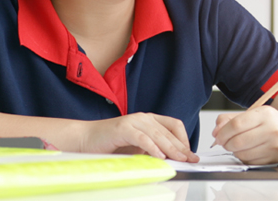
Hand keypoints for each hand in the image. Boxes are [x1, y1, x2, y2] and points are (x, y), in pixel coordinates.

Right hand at [81, 113, 199, 162]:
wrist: (86, 138)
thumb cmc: (110, 143)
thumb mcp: (137, 147)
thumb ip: (152, 149)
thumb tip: (172, 159)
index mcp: (149, 120)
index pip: (174, 126)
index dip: (184, 139)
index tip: (190, 153)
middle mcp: (143, 118)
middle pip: (168, 132)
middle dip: (181, 147)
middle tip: (190, 159)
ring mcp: (133, 121)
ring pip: (158, 135)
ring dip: (171, 149)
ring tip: (179, 159)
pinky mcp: (123, 128)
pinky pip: (142, 138)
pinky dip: (152, 148)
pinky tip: (159, 157)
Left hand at [211, 107, 277, 164]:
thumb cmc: (269, 122)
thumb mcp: (252, 114)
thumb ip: (230, 119)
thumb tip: (216, 131)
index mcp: (264, 114)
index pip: (236, 124)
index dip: (223, 132)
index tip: (217, 136)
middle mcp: (271, 130)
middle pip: (238, 141)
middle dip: (225, 143)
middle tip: (224, 142)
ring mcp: (273, 146)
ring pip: (242, 154)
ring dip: (233, 151)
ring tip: (236, 145)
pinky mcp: (273, 159)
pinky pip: (250, 162)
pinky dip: (243, 158)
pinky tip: (246, 150)